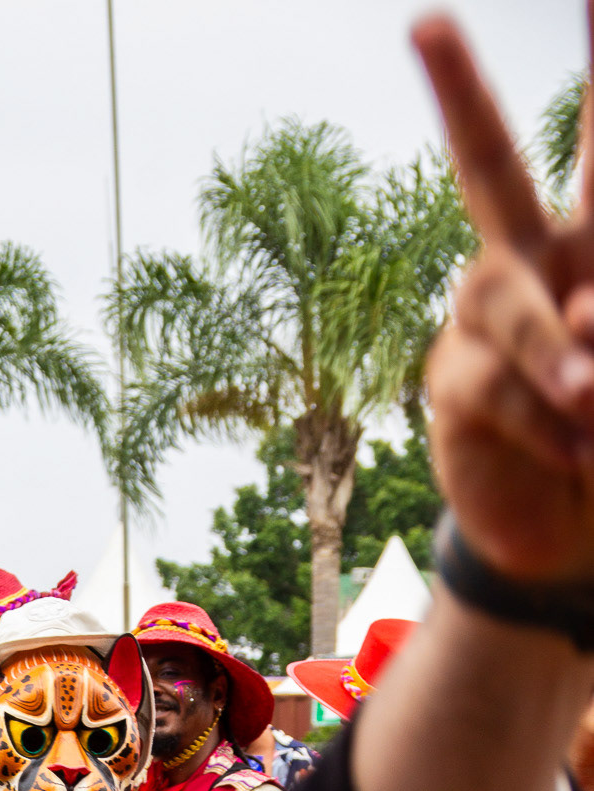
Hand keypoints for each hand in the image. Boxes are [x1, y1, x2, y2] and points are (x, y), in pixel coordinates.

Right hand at [417, 14, 593, 580]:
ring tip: (590, 397)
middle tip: (424, 24)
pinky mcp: (451, 388)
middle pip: (488, 166)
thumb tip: (585, 316)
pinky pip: (488, 383)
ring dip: (546, 344)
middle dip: (458, 93)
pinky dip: (538, 419)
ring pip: (497, 293)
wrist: (569, 529)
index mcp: (590, 241)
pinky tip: (575, 452)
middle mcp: (530, 261)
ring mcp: (480, 324)